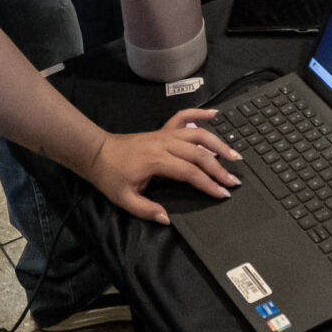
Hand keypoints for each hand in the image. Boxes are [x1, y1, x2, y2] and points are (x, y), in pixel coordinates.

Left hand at [85, 109, 242, 222]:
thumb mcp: (124, 199)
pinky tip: (214, 113)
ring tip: (234, 155)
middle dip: (219, 169)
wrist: (97, 152)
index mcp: (157, 161)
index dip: (208, 184)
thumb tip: (168, 219)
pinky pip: (183, 116)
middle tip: (234, 182)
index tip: (223, 194)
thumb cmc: (110, 177)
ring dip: (218, 144)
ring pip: (197, 135)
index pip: (190, 173)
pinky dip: (199, 113)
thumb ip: (146, 210)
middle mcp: (165, 144)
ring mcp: (165, 134)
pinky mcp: (163, 129)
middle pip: (199, 154)